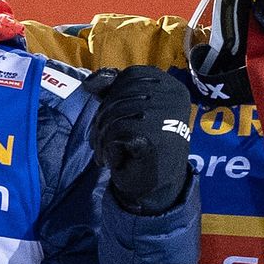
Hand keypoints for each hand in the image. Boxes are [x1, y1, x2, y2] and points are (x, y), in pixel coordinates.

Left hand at [88, 66, 196, 214]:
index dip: (113, 95)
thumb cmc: (144, 146)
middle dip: (104, 120)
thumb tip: (90, 82)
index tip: (112, 118)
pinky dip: (109, 150)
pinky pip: (116, 132)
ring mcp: (165, 115)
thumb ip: (115, 90)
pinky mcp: (154, 135)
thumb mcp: (133, 112)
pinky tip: (117, 161)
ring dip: (103, 138)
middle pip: (119, 94)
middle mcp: (172, 97)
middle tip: (103, 142)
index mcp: (172, 87)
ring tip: (108, 153)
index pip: (131, 75)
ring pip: (114, 113)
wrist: (157, 188)